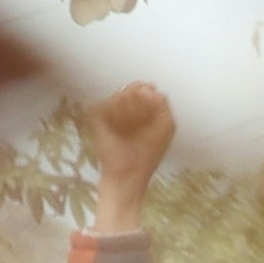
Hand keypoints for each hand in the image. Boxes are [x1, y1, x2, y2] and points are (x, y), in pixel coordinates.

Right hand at [86, 81, 176, 226]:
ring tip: (129, 131)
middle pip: (133, 88)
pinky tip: (118, 129)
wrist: (126, 175)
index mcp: (142, 106)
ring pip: (121, 95)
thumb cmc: (147, 153)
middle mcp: (125, 105)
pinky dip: (116, 116)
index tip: (152, 113)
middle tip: (139, 125)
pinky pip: (108, 104)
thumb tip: (149, 87)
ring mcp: (110, 110)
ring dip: (129, 113)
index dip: (149, 97)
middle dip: (139, 106)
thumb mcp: (165, 126)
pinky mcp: (98, 117)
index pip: (145, 87)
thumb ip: (162, 104)